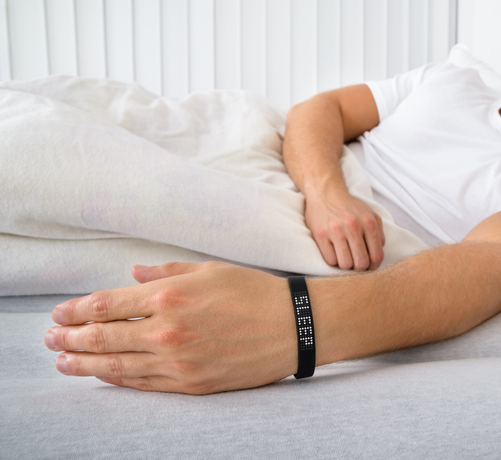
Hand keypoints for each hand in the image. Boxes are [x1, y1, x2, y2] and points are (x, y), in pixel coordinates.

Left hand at [43, 262, 296, 394]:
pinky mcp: (193, 384)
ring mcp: (179, 362)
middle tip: (50, 339)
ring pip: (118, 367)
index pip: (106, 306)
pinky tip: (105, 377)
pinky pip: (146, 385)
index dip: (76, 311)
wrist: (295, 326)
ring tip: (64, 361)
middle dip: (70, 339)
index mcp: (170, 296)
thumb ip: (166, 272)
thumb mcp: (210, 269)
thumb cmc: (255, 292)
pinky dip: (119, 381)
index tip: (59, 314)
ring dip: (85, 365)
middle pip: (103, 339)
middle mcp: (168, 331)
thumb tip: (133, 275)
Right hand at [304, 190, 385, 269]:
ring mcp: (335, 231)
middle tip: (356, 262)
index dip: (374, 266)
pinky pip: (330, 260)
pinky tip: (333, 251)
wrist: (325, 193)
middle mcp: (353, 226)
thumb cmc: (349, 207)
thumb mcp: (370, 214)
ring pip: (345, 264)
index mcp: (368, 223)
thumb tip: (378, 251)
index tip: (369, 267)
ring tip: (344, 256)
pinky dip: (333, 260)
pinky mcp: (320, 235)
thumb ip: (378, 232)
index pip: (377, 255)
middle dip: (359, 267)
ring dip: (345, 264)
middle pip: (361, 263)